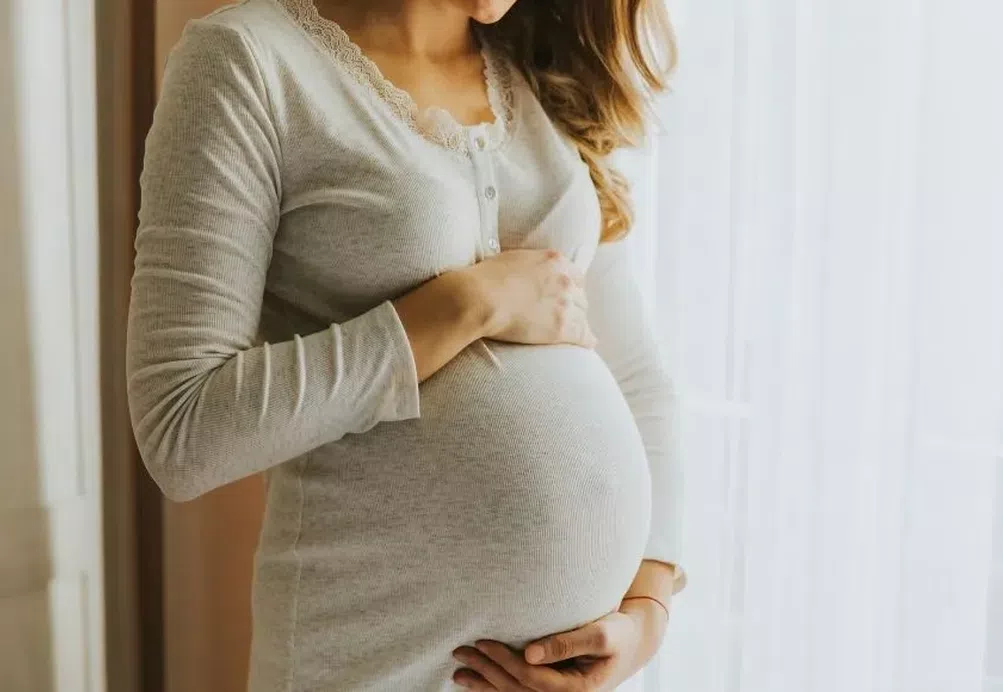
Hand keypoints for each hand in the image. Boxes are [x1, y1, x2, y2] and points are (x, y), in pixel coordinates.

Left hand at [451, 599, 668, 690]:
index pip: (531, 677)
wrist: (632, 643)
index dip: (504, 661)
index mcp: (578, 688)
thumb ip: (567, 642)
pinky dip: (496, 689)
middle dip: (486, 673)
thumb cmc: (618, 632)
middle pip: (517, 689)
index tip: (481, 642)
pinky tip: (477, 683)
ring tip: (458, 674)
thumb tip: (529, 652)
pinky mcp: (554, 690)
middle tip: (460, 654)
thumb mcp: (601, 633)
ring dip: (485, 684)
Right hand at [460, 248, 595, 348]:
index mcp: (555, 261)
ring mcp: (565, 305)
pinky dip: (586, 340)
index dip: (572, 288)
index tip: (567, 296)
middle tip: (566, 315)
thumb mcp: (514, 260)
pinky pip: (584, 336)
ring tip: (575, 332)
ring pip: (582, 316)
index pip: (576, 276)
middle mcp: (565, 281)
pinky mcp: (562, 328)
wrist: (480, 298)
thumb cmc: (486, 278)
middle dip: (574, 306)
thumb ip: (531, 266)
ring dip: (578, 323)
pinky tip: (587, 343)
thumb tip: (528, 272)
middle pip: (581, 296)